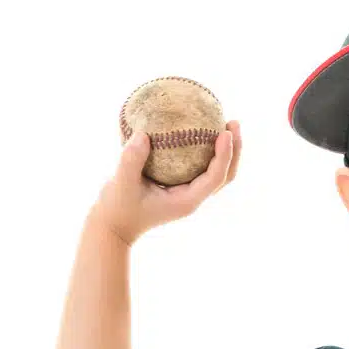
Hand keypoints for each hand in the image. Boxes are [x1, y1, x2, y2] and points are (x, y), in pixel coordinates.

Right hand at [93, 120, 240, 244]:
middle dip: (235, 150)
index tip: (225, 132)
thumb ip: (130, 161)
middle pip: (226, 175)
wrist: (113, 226)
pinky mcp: (180, 187)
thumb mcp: (120, 184)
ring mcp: (188, 193)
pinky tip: (197, 129)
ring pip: (217, 172)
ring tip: (226, 123)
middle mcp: (192, 197)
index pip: (215, 178)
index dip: (225, 155)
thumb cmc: (117, 208)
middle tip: (233, 122)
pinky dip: (206, 150)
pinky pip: (200, 167)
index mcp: (186, 201)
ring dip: (226, 150)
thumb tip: (143, 134)